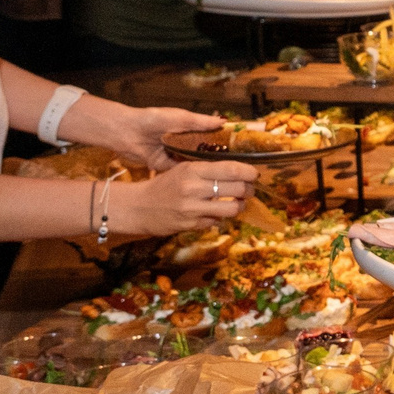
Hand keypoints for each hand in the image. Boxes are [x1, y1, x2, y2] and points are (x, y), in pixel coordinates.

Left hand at [69, 101, 222, 170]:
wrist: (125, 132)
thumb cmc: (152, 119)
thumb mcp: (179, 118)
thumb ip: (200, 121)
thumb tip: (223, 122)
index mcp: (190, 130)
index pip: (213, 138)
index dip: (225, 144)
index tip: (241, 152)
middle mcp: (185, 144)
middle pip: (206, 154)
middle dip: (218, 160)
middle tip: (235, 170)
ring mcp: (176, 156)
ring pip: (195, 165)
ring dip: (204, 170)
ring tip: (223, 178)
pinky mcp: (166, 167)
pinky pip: (181, 173)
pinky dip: (189, 177)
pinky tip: (203, 182)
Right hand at [113, 160, 261, 235]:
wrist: (138, 207)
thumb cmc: (165, 185)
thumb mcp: (183, 170)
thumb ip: (208, 169)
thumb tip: (240, 170)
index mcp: (193, 170)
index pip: (232, 169)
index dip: (249, 172)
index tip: (254, 174)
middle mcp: (193, 188)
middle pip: (238, 189)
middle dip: (248, 190)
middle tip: (248, 189)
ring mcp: (192, 208)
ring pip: (233, 208)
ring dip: (240, 206)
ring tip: (237, 203)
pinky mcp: (191, 225)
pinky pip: (217, 222)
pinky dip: (220, 218)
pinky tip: (214, 213)